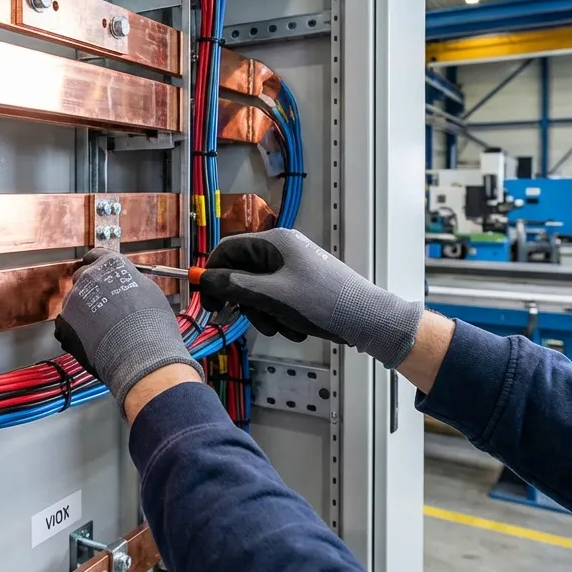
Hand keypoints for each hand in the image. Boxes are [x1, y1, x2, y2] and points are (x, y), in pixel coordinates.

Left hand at [54, 249, 202, 411]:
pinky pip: (66, 324)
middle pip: (83, 278)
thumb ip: (129, 281)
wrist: (141, 354)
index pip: (96, 255)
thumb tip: (125, 284)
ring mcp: (74, 300)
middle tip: (106, 306)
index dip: (98, 265)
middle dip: (91, 289)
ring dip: (84, 312)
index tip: (98, 271)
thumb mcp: (149, 291)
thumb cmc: (151, 325)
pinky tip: (92, 340)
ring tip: (103, 329)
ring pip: (74, 302)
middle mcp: (89, 277)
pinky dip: (75, 331)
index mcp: (110, 264)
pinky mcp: (64, 323)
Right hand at [197, 229, 422, 368]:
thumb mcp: (270, 296)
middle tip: (244, 321)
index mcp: (274, 242)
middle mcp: (283, 249)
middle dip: (244, 301)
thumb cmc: (320, 303)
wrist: (366, 319)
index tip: (209, 303)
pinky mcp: (304, 283)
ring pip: (259, 289)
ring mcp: (295, 266)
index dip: (212, 275)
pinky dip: (279, 314)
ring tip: (281, 328)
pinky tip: (294, 329)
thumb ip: (234, 286)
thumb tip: (205, 280)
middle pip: (242, 272)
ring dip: (263, 313)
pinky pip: (277, 297)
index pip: (227, 249)